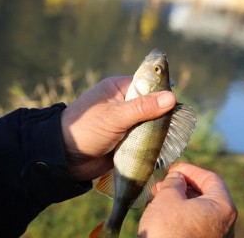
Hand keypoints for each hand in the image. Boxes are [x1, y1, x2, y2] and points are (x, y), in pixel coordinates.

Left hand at [61, 76, 175, 181]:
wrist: (64, 159)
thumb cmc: (85, 129)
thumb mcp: (115, 117)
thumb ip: (142, 108)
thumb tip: (172, 98)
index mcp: (118, 88)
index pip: (148, 84)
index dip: (163, 92)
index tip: (178, 104)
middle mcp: (123, 103)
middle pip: (152, 105)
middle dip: (164, 116)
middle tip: (178, 126)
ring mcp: (125, 123)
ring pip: (150, 124)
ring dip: (159, 132)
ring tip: (173, 140)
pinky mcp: (126, 141)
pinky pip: (144, 140)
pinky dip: (152, 145)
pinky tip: (164, 149)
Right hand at [138, 163, 237, 237]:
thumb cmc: (167, 231)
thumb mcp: (167, 198)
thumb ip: (174, 182)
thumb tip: (177, 178)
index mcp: (223, 207)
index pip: (211, 179)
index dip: (191, 170)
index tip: (175, 169)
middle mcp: (226, 225)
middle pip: (207, 196)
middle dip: (183, 187)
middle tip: (164, 184)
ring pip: (200, 213)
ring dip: (180, 203)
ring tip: (158, 199)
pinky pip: (196, 227)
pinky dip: (182, 218)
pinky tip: (164, 216)